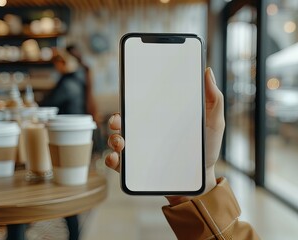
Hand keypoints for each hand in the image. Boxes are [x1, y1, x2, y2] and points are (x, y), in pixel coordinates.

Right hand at [105, 67, 224, 204]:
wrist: (201, 179)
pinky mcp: (136, 168)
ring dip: (113, 139)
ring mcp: (140, 150)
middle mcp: (147, 132)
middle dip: (116, 119)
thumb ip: (213, 99)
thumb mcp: (214, 122)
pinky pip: (118, 162)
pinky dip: (112, 159)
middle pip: (124, 121)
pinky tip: (117, 158)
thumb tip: (207, 71)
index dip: (132, 97)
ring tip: (120, 142)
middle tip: (118, 120)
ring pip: (117, 140)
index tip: (129, 91)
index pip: (142, 104)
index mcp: (160, 118)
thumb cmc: (207, 148)